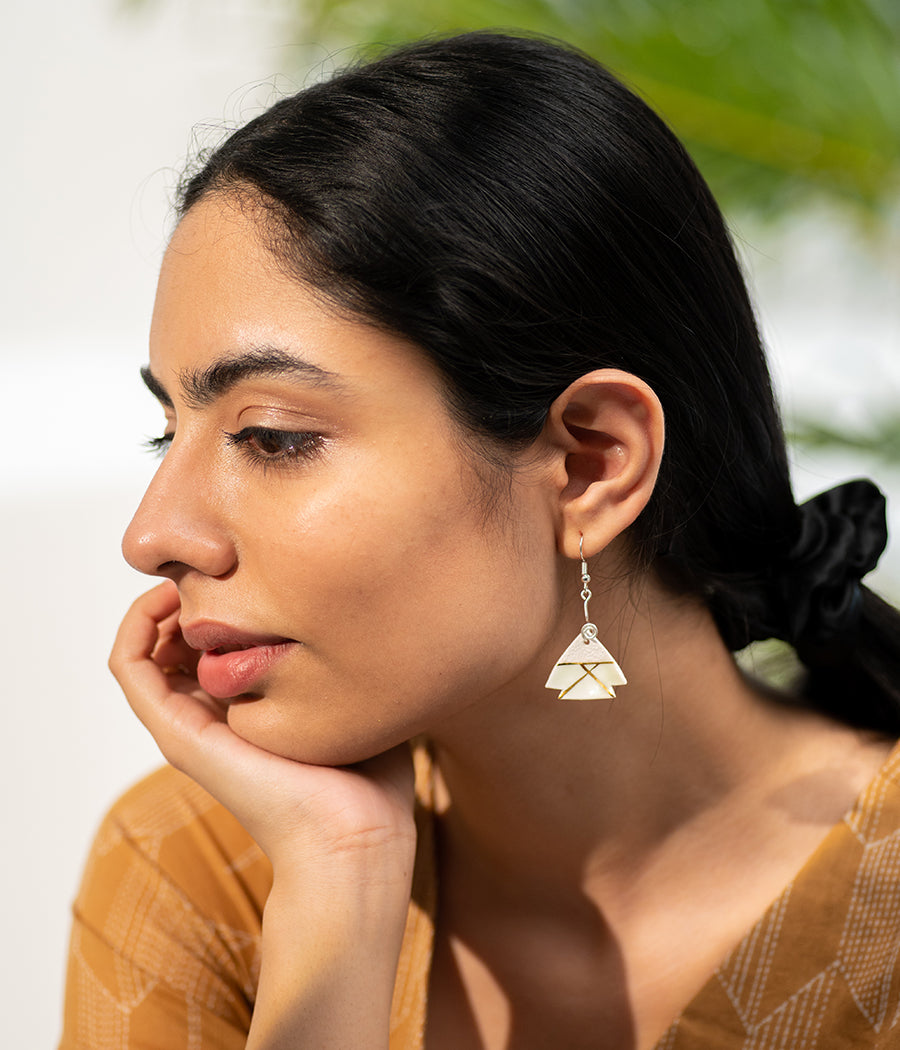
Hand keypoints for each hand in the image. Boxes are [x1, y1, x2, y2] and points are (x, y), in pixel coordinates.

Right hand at [109, 580, 415, 872]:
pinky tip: (169, 597)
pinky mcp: (176, 733)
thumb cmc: (371, 780)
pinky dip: (138, 624)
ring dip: (158, 602)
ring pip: (146, 648)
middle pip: (175, 640)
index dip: (218, 601)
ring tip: (190, 573)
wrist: (355, 838)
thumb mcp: (358, 698)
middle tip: (217, 562)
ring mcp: (190, 726)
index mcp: (249, 710)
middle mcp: (213, 716)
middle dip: (189, 593)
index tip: (247, 567)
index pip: (211, 645)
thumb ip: (350, 660)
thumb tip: (369, 611)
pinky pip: (130, 665)